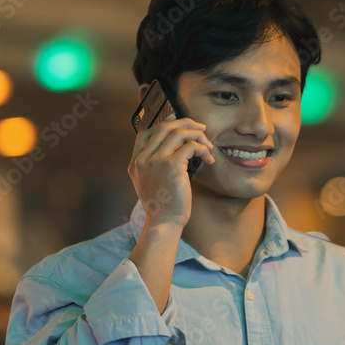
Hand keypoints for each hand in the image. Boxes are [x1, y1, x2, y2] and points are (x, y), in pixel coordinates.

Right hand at [128, 113, 215, 229]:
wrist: (164, 222)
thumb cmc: (163, 206)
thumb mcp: (150, 183)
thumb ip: (155, 165)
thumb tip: (176, 147)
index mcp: (136, 163)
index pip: (146, 133)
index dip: (164, 123)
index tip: (179, 122)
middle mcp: (142, 159)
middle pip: (163, 127)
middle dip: (185, 123)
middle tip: (201, 128)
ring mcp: (155, 161)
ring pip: (178, 132)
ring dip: (197, 134)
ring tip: (207, 145)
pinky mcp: (171, 166)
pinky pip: (190, 146)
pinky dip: (202, 148)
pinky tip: (208, 158)